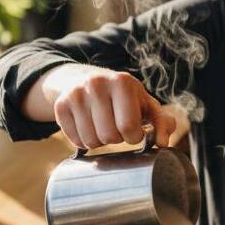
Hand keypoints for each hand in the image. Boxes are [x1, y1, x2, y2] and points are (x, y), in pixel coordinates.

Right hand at [42, 64, 175, 148]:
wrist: (88, 80)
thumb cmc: (125, 98)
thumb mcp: (147, 105)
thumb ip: (162, 122)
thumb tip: (163, 143)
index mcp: (122, 82)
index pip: (128, 127)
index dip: (133, 137)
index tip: (134, 131)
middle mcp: (97, 83)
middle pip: (109, 136)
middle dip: (116, 139)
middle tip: (117, 127)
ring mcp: (76, 94)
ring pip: (90, 141)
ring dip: (100, 142)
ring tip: (103, 127)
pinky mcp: (60, 105)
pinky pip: (74, 140)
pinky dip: (83, 141)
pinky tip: (88, 127)